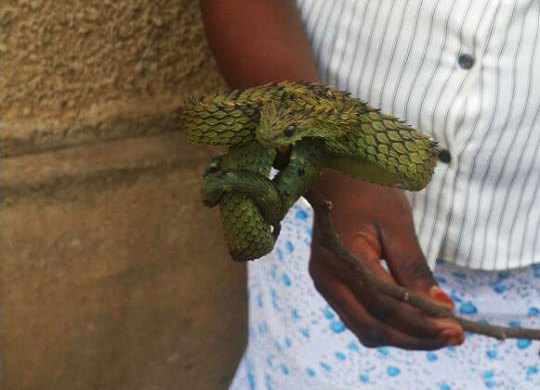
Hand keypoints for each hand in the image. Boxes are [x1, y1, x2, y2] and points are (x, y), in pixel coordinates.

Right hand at [309, 171, 463, 349]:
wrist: (339, 177)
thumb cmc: (370, 193)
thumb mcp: (398, 226)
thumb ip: (414, 269)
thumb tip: (442, 308)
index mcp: (341, 257)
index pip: (383, 304)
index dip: (420, 322)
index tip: (456, 329)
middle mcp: (327, 278)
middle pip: (372, 326)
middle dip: (414, 337)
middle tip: (453, 336)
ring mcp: (325, 284)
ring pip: (365, 328)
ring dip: (402, 336)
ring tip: (437, 331)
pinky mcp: (331, 285)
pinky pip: (360, 317)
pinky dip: (388, 324)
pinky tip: (414, 320)